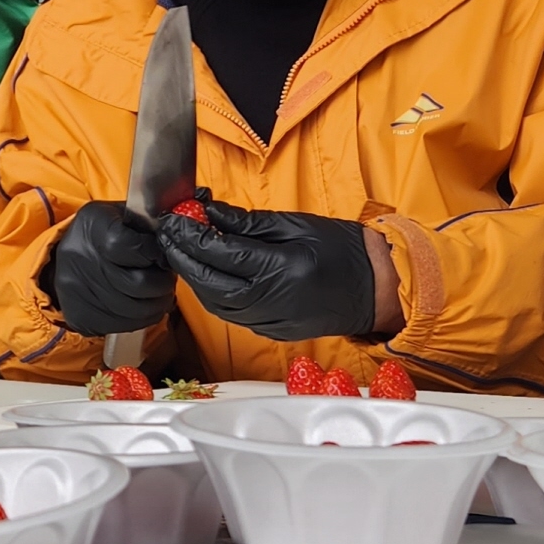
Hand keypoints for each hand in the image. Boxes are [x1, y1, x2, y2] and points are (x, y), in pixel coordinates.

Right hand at [46, 200, 177, 336]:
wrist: (60, 259)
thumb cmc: (99, 234)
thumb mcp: (117, 215)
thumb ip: (144, 224)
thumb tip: (174, 238)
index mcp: (93, 227)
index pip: (136, 247)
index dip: (156, 255)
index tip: (163, 255)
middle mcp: (81, 259)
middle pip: (138, 284)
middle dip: (162, 283)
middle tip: (166, 278)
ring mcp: (78, 292)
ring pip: (136, 311)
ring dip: (157, 304)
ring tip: (159, 293)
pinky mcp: (81, 318)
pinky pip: (125, 326)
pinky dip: (142, 319)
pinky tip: (144, 306)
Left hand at [156, 200, 378, 340]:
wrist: (376, 289)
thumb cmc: (342, 250)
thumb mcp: (295, 224)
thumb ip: (247, 222)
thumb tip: (209, 212)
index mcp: (280, 270)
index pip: (219, 255)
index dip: (190, 235)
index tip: (174, 217)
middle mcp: (272, 302)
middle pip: (208, 283)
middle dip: (181, 256)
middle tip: (167, 232)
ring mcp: (271, 321)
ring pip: (213, 303)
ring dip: (191, 276)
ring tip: (181, 248)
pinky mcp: (271, 331)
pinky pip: (229, 314)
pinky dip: (211, 292)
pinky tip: (204, 272)